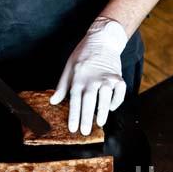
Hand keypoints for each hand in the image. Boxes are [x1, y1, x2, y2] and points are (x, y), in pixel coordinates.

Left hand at [51, 17, 127, 134]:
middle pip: (89, 101)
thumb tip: (53, 101)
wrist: (102, 40)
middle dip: (87, 118)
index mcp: (78, 78)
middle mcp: (93, 79)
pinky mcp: (118, 77)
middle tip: (85, 132)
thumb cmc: (83, 55)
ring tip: (100, 123)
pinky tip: (111, 108)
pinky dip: (117, 101)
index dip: (74, 116)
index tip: (72, 128)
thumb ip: (62, 86)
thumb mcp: (68, 68)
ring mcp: (107, 78)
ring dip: (103, 111)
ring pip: (106, 97)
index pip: (74, 100)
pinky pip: (119, 92)